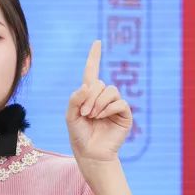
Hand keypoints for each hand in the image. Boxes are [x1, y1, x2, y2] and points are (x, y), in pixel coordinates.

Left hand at [66, 40, 132, 163]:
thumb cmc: (79, 135)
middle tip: (84, 114)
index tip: (97, 42)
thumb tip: (88, 85)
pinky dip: (108, 109)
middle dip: (89, 97)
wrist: (90, 152)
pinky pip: (119, 103)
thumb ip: (75, 99)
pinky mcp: (124, 114)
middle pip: (100, 84)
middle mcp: (102, 97)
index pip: (92, 72)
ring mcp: (114, 105)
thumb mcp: (70, 116)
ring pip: (111, 91)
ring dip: (98, 103)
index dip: (94, 57)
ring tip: (92, 117)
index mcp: (88, 95)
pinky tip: (101, 118)